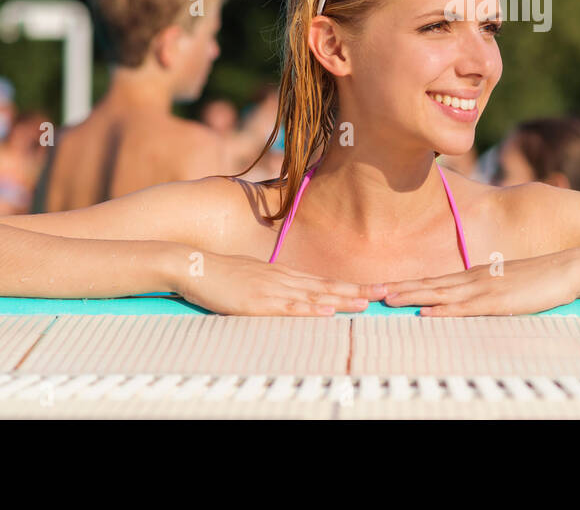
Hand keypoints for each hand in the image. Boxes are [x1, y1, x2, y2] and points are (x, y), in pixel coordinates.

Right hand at [177, 250, 383, 315]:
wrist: (195, 266)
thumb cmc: (222, 274)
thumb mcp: (254, 278)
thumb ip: (274, 286)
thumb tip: (291, 293)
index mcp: (284, 274)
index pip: (324, 282)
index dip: (350, 286)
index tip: (373, 289)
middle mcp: (284, 279)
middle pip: (327, 286)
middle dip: (357, 291)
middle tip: (384, 293)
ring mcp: (272, 289)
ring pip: (315, 296)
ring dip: (342, 300)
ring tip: (366, 303)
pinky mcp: (258, 302)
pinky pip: (289, 307)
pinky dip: (311, 310)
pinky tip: (327, 313)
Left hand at [380, 249, 579, 315]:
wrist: (570, 267)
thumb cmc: (542, 279)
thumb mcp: (509, 284)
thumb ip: (489, 290)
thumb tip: (471, 301)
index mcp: (476, 274)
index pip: (434, 281)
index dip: (407, 285)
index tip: (382, 289)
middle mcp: (475, 278)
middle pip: (429, 284)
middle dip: (399, 289)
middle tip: (369, 293)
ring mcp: (486, 289)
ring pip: (441, 294)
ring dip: (412, 297)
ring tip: (387, 300)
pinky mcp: (500, 301)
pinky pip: (466, 308)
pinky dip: (443, 311)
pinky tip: (426, 314)